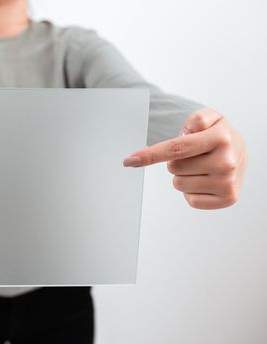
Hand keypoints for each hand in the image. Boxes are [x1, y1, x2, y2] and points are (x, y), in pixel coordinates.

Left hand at [123, 108, 246, 208]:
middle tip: (195, 155)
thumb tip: (189, 131)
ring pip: (179, 184)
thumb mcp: (210, 117)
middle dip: (177, 161)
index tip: (129, 160)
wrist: (240, 152)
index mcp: (220, 138)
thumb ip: (197, 118)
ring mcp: (228, 183)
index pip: (177, 148)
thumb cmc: (218, 135)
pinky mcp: (228, 199)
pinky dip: (192, 191)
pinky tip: (206, 180)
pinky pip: (190, 200)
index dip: (150, 154)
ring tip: (202, 167)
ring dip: (184, 176)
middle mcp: (226, 162)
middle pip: (173, 168)